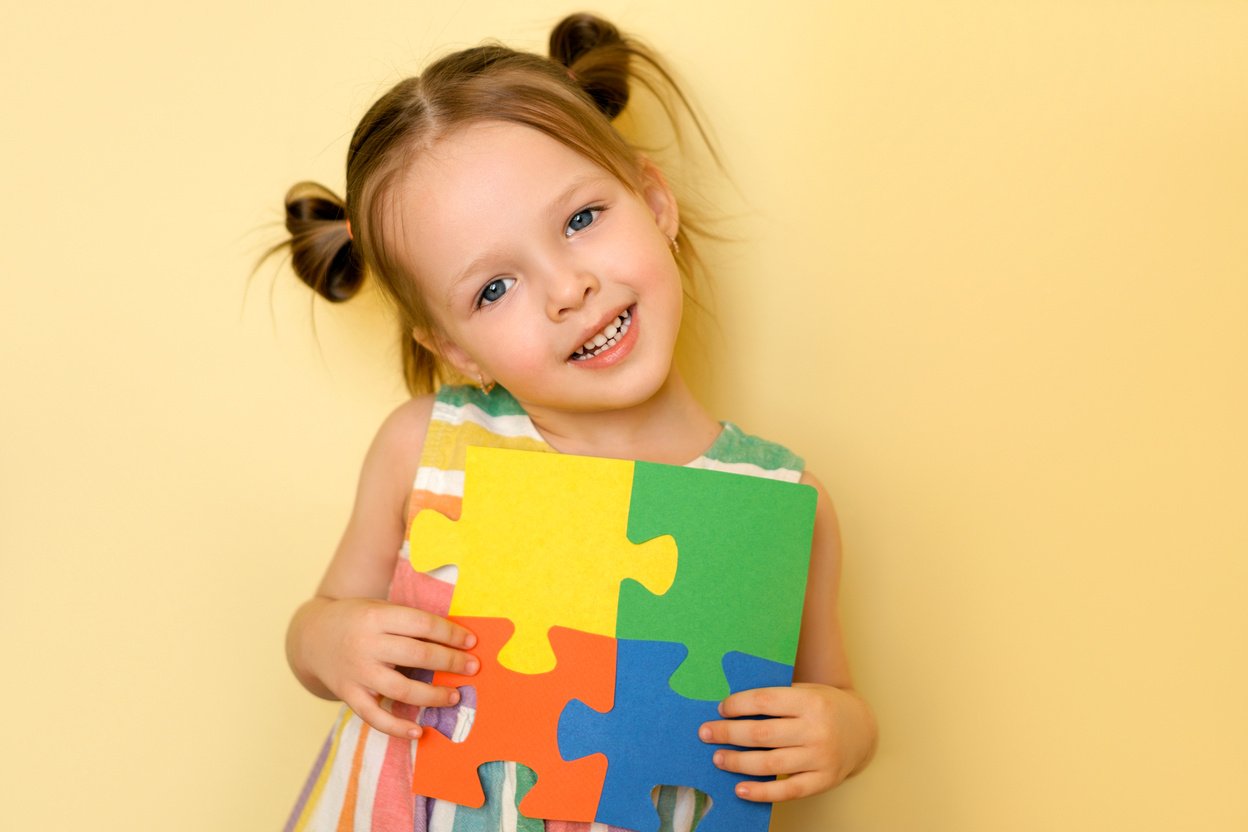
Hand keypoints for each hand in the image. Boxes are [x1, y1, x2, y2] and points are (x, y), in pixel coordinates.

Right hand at [293, 597, 478, 739]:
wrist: (311, 637)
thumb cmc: (358, 619)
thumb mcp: (381, 608)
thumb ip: (410, 622)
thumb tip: (455, 639)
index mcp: (377, 617)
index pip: (423, 625)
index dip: (451, 634)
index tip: (472, 641)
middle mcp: (366, 644)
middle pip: (417, 656)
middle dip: (450, 663)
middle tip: (472, 668)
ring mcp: (357, 672)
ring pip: (401, 690)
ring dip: (433, 696)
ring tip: (455, 697)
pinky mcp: (349, 694)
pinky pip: (375, 717)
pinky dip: (397, 728)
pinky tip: (418, 731)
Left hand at [698, 682, 874, 801]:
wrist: (861, 730)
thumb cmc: (823, 707)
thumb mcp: (805, 691)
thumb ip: (776, 698)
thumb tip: (729, 707)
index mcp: (810, 701)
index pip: (765, 701)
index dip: (738, 705)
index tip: (721, 709)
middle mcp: (816, 730)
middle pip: (762, 734)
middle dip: (728, 734)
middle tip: (706, 733)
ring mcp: (821, 758)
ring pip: (770, 764)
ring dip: (738, 762)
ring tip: (718, 758)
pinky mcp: (823, 781)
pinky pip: (787, 791)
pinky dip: (761, 792)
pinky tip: (740, 789)